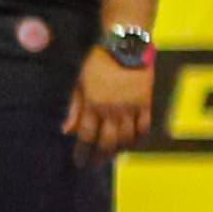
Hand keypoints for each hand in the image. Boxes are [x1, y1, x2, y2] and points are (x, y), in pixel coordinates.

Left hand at [66, 39, 152, 161]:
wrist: (126, 46)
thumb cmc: (98, 62)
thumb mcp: (80, 82)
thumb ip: (74, 108)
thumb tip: (66, 130)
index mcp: (93, 104)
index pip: (86, 136)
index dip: (82, 152)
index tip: (79, 162)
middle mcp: (113, 109)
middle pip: (107, 142)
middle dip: (99, 156)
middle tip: (93, 165)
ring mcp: (132, 108)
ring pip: (127, 139)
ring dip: (118, 151)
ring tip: (110, 156)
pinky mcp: (146, 104)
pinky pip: (144, 128)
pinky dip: (138, 140)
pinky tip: (131, 144)